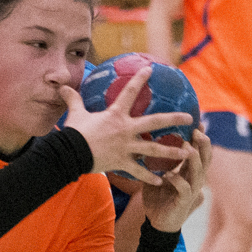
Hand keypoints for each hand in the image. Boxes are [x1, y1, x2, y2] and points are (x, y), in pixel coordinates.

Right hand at [62, 66, 193, 183]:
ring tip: (188, 152)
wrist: (70, 154)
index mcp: (116, 114)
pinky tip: (162, 181)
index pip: (130, 92)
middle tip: (190, 118)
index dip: (140, 79)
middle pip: (155, 121)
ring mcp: (126, 147)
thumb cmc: (74, 133)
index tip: (150, 69)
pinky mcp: (122, 162)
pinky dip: (150, 178)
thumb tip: (61, 87)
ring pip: (154, 149)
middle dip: (174, 118)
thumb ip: (73, 100)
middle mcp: (126, 129)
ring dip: (172, 151)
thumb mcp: (75, 114)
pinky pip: (139, 172)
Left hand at [139, 129, 206, 231]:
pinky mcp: (183, 202)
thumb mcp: (155, 176)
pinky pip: (184, 189)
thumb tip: (145, 142)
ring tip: (186, 147)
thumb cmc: (157, 199)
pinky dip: (177, 180)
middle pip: (206, 160)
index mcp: (189, 173)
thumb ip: (156, 162)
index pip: (200, 153)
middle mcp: (194, 180)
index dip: (201, 139)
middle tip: (197, 131)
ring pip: (199, 173)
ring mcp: (191, 192)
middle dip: (203, 144)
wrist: (156, 223)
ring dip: (193, 159)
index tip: (198, 124)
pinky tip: (169, 174)